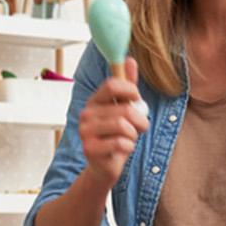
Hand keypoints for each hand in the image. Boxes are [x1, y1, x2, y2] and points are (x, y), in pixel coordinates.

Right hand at [76, 57, 147, 188]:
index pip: (112, 84)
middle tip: (139, 127)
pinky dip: (129, 147)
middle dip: (140, 120)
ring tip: (129, 138)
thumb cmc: (116, 136)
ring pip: (123, 126)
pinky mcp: (90, 149)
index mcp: (95, 101)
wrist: (105, 166)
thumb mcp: (125, 109)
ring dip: (134, 135)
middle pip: (124, 109)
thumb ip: (128, 86)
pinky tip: (123, 149)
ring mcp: (85, 131)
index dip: (131, 91)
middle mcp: (86, 114)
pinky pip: (120, 143)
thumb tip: (130, 59)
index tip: (136, 101)